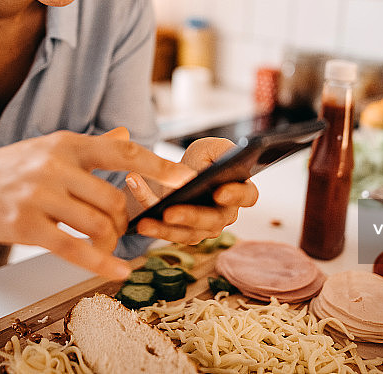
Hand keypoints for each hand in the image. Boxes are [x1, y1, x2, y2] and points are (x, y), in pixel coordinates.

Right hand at [0, 128, 194, 280]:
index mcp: (67, 143)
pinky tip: (118, 272)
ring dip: (111, 241)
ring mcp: (39, 196)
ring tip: (105, 244)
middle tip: (120, 229)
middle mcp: (55, 166)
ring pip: (97, 224)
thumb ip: (92, 145)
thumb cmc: (12, 168)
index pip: (121, 152)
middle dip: (124, 221)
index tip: (186, 178)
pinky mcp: (26, 226)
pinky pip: (74, 248)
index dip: (157, 166)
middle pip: (113, 200)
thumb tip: (125, 134)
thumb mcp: (50, 148)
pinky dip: (101, 263)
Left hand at [127, 137, 258, 244]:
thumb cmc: (201, 159)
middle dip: (191, 217)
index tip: (219, 192)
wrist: (179, 173)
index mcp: (239, 191)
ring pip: (187, 234)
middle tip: (171, 213)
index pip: (247, 196)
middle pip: (213, 220)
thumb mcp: (212, 148)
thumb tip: (225, 159)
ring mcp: (204, 228)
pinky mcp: (182, 234)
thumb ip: (223, 150)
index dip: (236, 195)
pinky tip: (135, 208)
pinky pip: (166, 231)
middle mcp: (224, 214)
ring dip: (164, 229)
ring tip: (145, 221)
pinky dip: (150, 220)